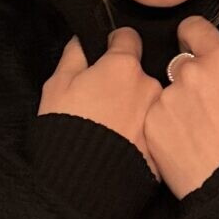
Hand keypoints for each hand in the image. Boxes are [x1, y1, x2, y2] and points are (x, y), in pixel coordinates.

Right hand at [37, 29, 162, 176]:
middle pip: (139, 73)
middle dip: (124, 81)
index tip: (108, 52)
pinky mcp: (161, 143)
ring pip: (147, 101)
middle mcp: (148, 85)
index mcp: (122, 65)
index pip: (128, 37)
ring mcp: (158, 116)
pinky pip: (150, 129)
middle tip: (102, 101)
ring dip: (134, 107)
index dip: (116, 44)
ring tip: (111, 128)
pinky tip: (121, 143)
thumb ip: (74, 56)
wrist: (82, 180)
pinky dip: (139, 132)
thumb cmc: (65, 128)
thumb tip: (82, 41)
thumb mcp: (57, 86)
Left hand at [142, 15, 218, 199]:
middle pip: (179, 63)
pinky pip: (155, 117)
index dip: (194, 38)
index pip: (193, 27)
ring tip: (197, 132)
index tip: (193, 47)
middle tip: (204, 106)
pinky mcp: (152, 123)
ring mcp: (168, 97)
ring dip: (175, 105)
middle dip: (188, 78)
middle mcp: (191, 72)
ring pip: (166, 92)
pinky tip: (184, 144)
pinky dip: (165, 127)